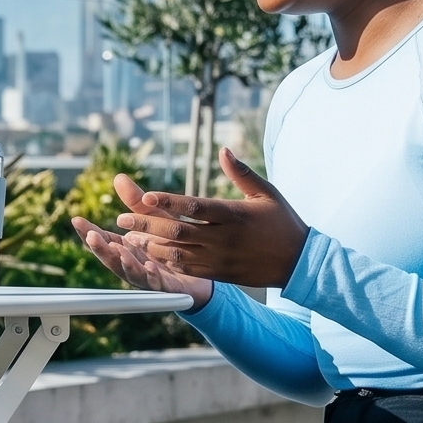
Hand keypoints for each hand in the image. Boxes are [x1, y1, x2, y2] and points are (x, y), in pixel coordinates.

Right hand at [72, 216, 212, 306]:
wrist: (203, 268)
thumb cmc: (173, 243)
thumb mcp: (155, 218)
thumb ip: (136, 202)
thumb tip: (119, 177)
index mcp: (127, 248)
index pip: (103, 240)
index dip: (88, 231)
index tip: (76, 220)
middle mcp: (133, 264)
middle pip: (112, 259)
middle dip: (100, 249)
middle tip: (92, 237)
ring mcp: (148, 278)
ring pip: (132, 274)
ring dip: (124, 263)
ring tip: (119, 251)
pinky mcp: (167, 288)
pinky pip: (158, 284)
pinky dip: (152, 276)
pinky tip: (152, 266)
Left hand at [112, 148, 308, 287]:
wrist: (299, 263)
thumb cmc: (283, 222)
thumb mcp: (266, 193)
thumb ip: (241, 173)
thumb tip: (223, 150)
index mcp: (233, 215)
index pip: (194, 207)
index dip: (168, 202)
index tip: (145, 196)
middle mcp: (224, 238)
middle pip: (178, 231)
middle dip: (148, 224)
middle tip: (122, 217)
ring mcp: (220, 258)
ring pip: (178, 253)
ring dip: (151, 245)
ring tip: (130, 236)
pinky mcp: (219, 273)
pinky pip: (188, 268)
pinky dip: (167, 261)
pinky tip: (151, 254)